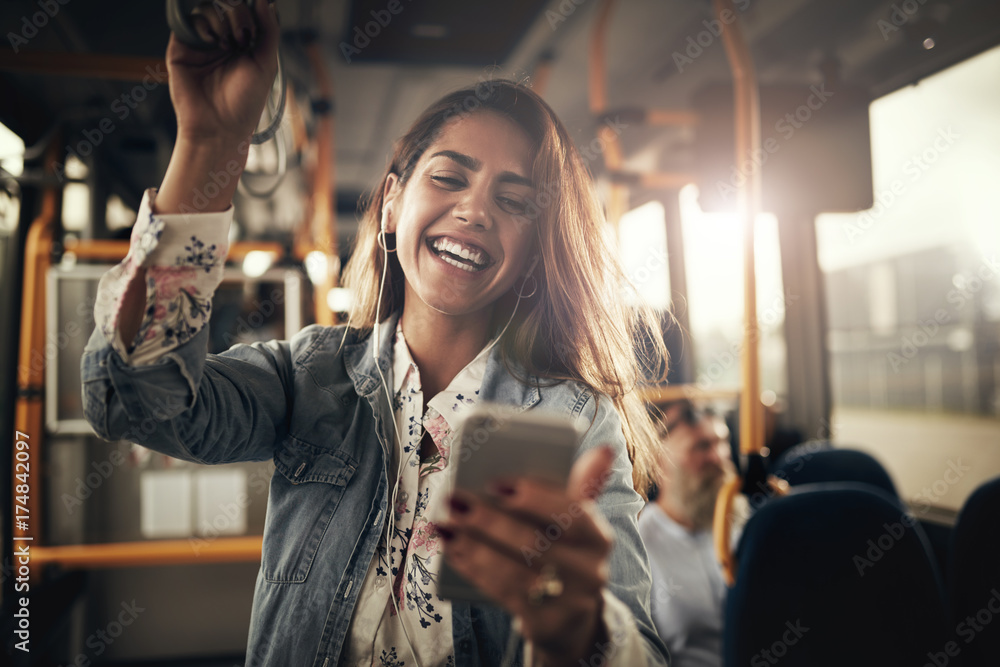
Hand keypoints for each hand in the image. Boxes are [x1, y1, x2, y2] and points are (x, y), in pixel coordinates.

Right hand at [166, 0, 279, 145]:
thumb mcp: (266, 64)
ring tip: (227, 45)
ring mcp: (201, 42)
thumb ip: (269, 30)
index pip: (246, 10)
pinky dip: (203, 25)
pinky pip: (188, 21)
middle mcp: (222, 39)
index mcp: (244, 42)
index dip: (251, 11)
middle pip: (226, 4)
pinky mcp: (182, 47)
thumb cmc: (245, 103)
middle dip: (238, 15)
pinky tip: (212, 43)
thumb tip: (264, 1)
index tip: (256, 23)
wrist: (219, 127)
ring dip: (222, 20)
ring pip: (207, 7)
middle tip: (242, 39)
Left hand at [440, 446, 616, 665]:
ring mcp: (569, 602)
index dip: (534, 497)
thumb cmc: (563, 557)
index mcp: (598, 537)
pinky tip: (453, 550)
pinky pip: (504, 594)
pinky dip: (474, 569)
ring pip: (515, 571)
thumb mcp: (574, 526)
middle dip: (489, 521)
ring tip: (445, 523)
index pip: (572, 512)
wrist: (569, 620)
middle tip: (454, 501)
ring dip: (474, 545)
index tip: (495, 483)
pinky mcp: (545, 625)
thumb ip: (579, 488)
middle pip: (536, 543)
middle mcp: (591, 571)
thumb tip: (604, 449)